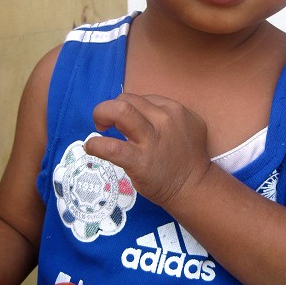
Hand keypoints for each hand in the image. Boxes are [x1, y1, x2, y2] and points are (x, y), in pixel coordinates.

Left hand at [84, 93, 209, 209]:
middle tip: (105, 121)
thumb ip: (164, 115)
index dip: (128, 107)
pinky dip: (96, 145)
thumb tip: (134, 113)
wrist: (194, 186)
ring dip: (102, 114)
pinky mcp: (140, 161)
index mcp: (174, 109)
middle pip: (127, 100)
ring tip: (99, 127)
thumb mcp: (186, 125)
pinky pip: (112, 147)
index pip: (141, 98)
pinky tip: (91, 147)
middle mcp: (164, 119)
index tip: (124, 121)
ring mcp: (152, 140)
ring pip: (120, 111)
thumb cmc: (187, 157)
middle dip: (109, 107)